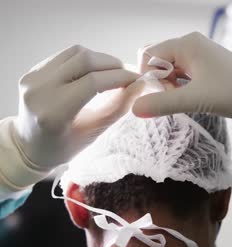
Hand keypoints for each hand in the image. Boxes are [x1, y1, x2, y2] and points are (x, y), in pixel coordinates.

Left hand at [13, 45, 141, 170]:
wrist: (29, 146)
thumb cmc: (64, 146)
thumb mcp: (94, 132)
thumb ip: (118, 107)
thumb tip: (139, 85)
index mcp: (54, 112)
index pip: (93, 82)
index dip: (120, 77)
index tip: (137, 81)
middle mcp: (39, 90)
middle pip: (84, 60)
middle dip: (112, 64)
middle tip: (127, 75)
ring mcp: (33, 78)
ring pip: (75, 52)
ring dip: (100, 59)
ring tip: (112, 73)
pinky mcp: (33, 71)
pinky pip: (65, 56)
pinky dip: (85, 60)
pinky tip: (94, 72)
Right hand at [133, 32, 231, 121]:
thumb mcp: (197, 100)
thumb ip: (163, 103)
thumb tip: (134, 109)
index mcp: (187, 44)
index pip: (148, 56)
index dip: (149, 78)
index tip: (164, 96)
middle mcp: (192, 45)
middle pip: (158, 63)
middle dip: (160, 84)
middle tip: (177, 101)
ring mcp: (201, 56)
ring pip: (171, 71)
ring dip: (172, 88)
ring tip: (188, 102)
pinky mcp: (208, 68)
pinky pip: (184, 76)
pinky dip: (182, 89)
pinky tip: (194, 101)